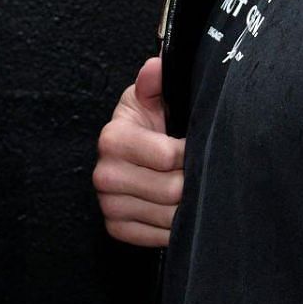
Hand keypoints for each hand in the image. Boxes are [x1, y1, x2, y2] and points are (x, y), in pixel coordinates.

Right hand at [93, 57, 184, 247]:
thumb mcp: (153, 96)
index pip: (169, 157)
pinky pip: (156, 238)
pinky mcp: (116, 228)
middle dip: (192, 180)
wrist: (135, 151)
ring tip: (191, 188)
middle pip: (171, 190)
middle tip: (198, 169)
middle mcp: (104, 173)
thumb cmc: (150, 122)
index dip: (192, 151)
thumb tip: (156, 66)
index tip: (196, 144)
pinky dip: (174, 227)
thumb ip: (157, 81)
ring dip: (187, 206)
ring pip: (168, 217)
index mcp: (113, 137)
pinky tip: (177, 208)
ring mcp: (108, 204)